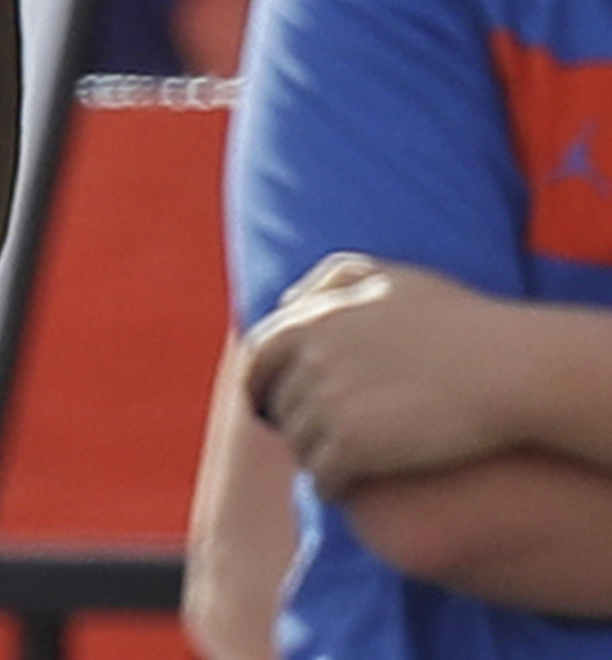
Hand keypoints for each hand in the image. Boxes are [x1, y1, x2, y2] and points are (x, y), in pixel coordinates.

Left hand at [245, 253, 520, 495]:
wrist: (510, 368)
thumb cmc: (461, 322)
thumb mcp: (391, 280)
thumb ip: (334, 280)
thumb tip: (288, 302)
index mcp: (312, 319)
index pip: (259, 357)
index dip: (260, 383)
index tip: (269, 403)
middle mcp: (310, 358)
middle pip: (280, 403)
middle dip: (293, 421)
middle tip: (315, 438)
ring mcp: (328, 402)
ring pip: (299, 444)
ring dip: (313, 455)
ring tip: (338, 465)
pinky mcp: (352, 445)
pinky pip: (322, 476)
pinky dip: (331, 485)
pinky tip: (348, 488)